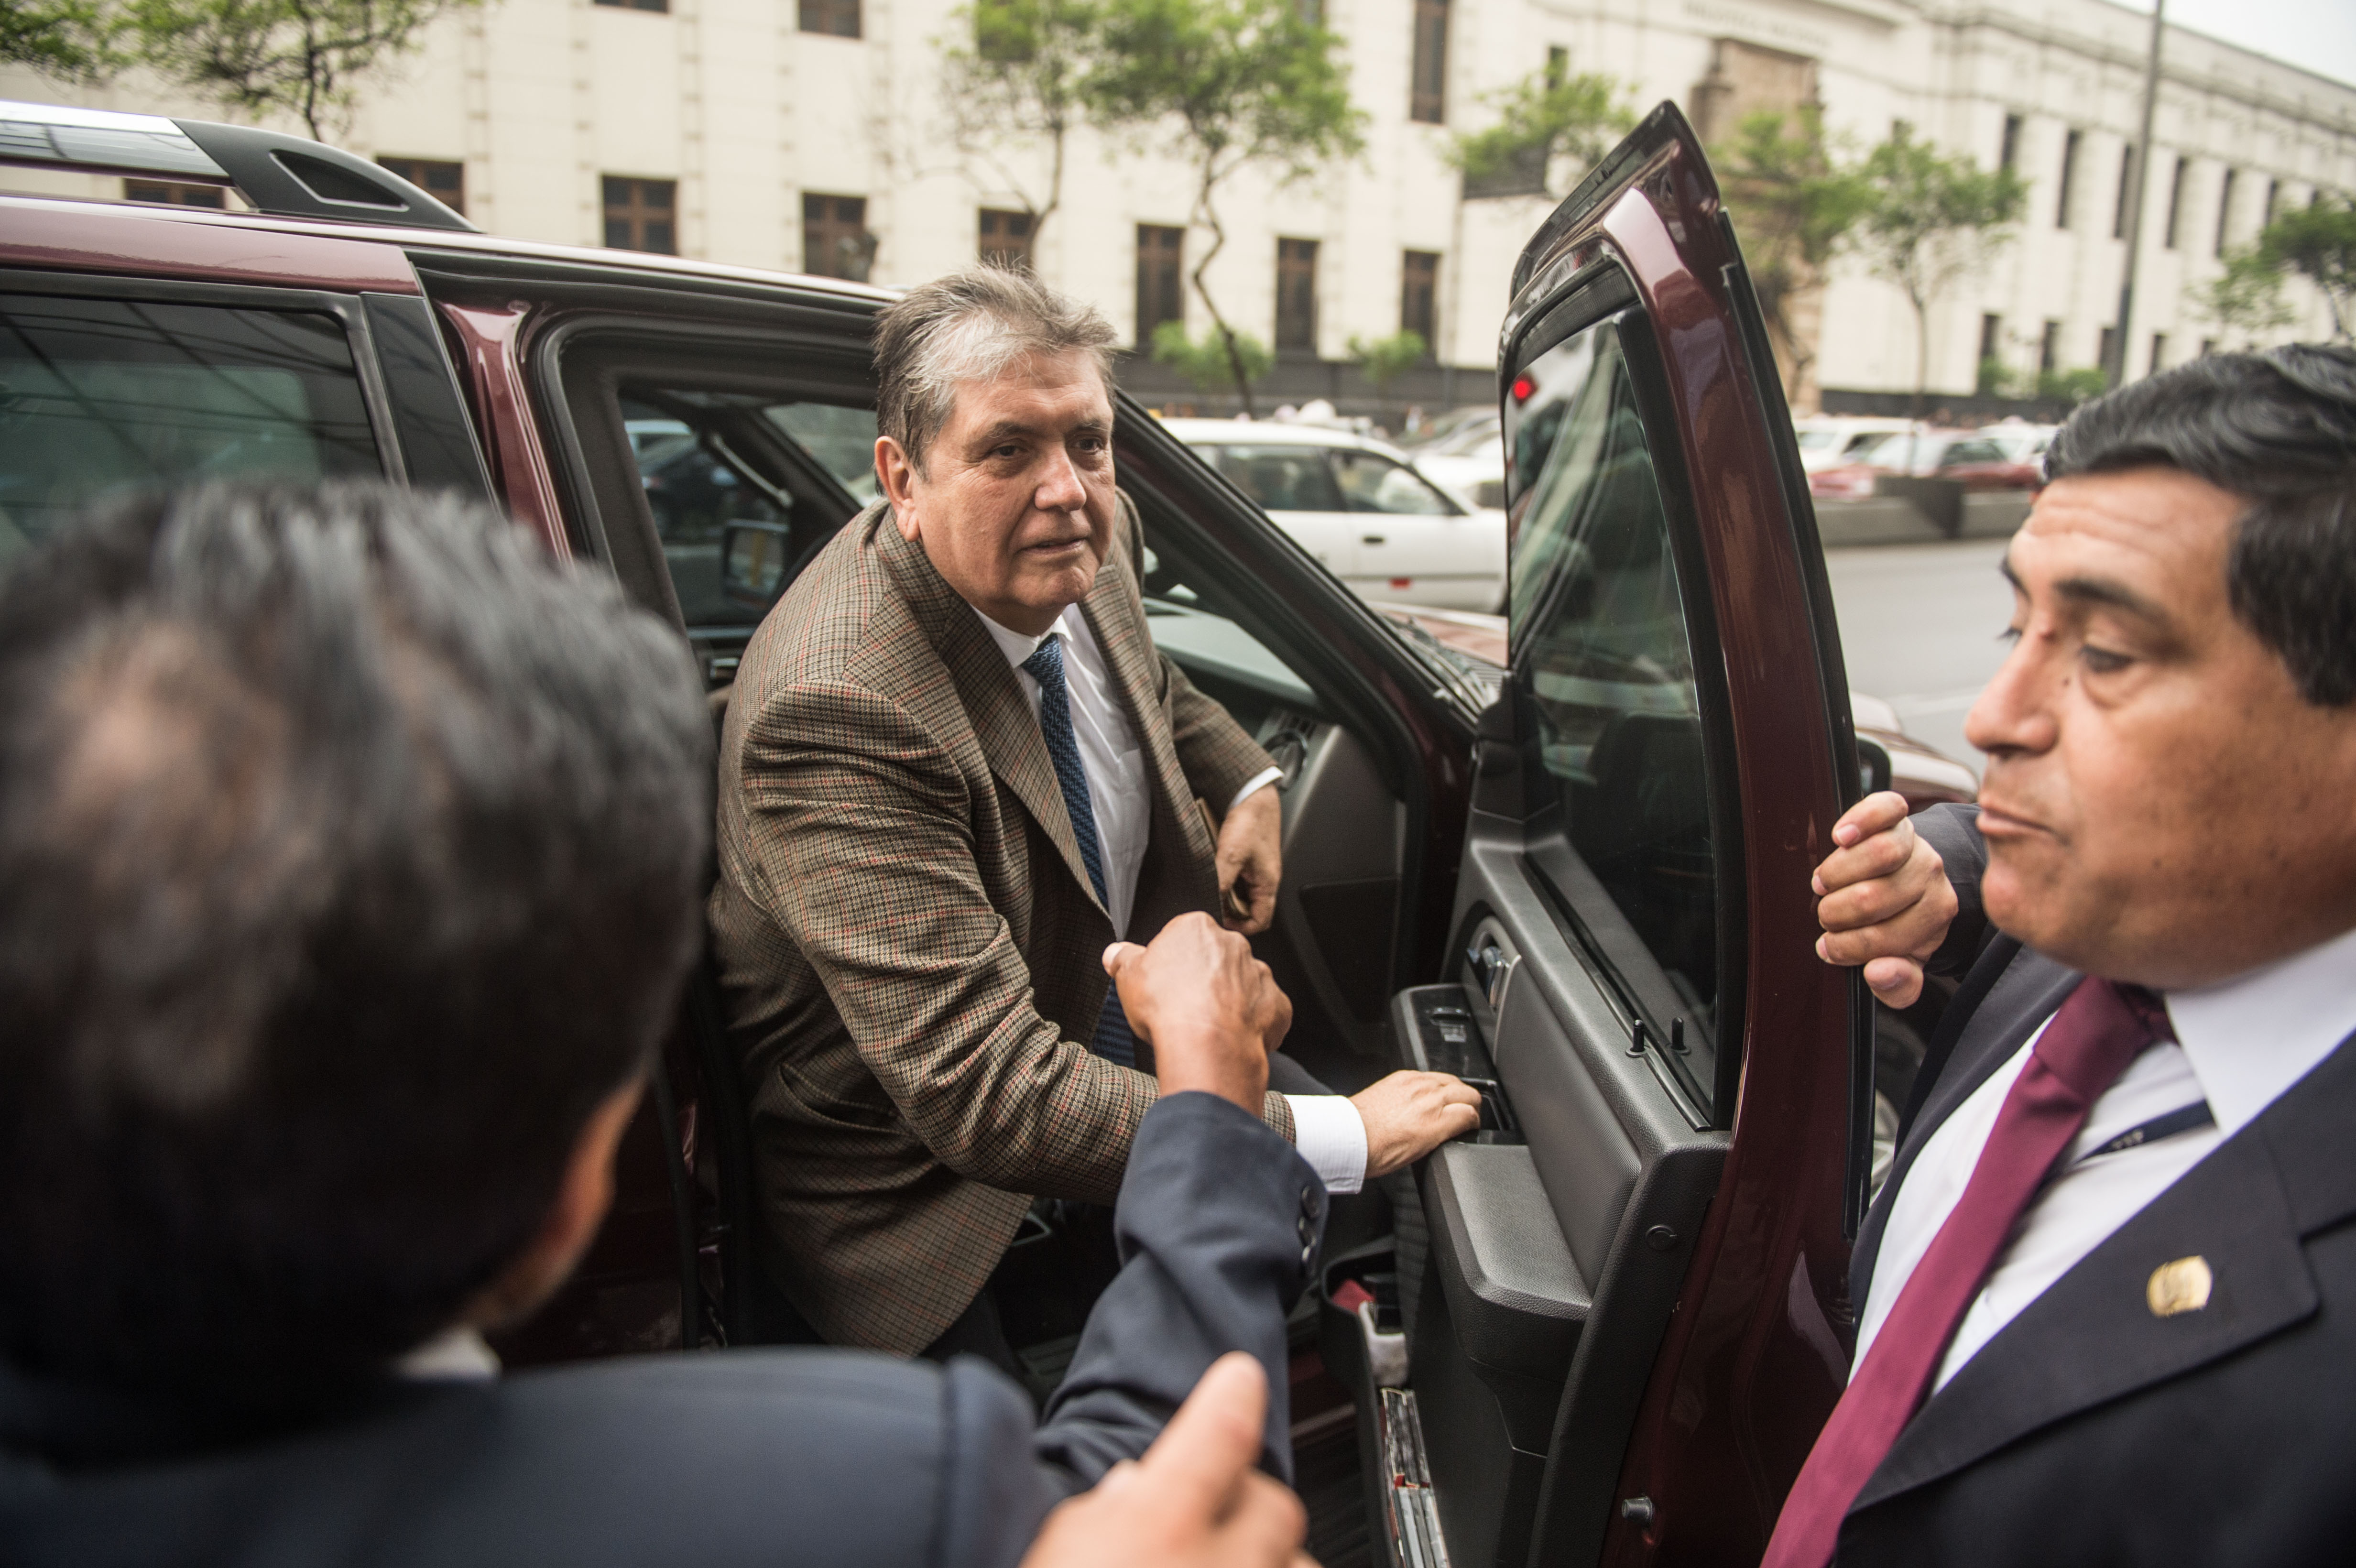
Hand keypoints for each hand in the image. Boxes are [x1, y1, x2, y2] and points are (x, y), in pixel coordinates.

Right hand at [1019, 1354, 1311, 1567]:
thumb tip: (1132, 1486)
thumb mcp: (1055, 1550)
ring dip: (1267, 1564)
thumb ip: (1099, 1515)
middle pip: (1274, 1505)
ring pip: (1296, 1565)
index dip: (1235, 1395)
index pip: (1222, 1431)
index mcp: (1155, 1528)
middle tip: (1210, 1523)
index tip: (1240, 1376)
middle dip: (1248, 1507)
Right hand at [1105, 913, 1291, 1111]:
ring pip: (1242, 984)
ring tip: (1207, 1026)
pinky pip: (1264, 1011)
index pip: (1184, 937)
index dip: (1172, 962)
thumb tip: (1115, 953)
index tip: (1164, 981)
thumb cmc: (1170, 1008)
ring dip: (1229, 1000)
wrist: (1207, 1046)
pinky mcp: (1277, 1005)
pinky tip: (1230, 1037)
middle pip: (1215, 958)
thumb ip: (1122, 958)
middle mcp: (1233, 945)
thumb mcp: (1129, 977)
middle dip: (1203, 979)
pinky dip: (1251, 1023)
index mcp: (1197, 929)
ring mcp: (1258, 974)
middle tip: (1184, 1006)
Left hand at [1215, 785, 1282, 935]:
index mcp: (1268, 883)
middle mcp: (1264, 879)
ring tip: (1211, 890)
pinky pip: (1236, 879)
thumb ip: (1221, 881)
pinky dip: (1224, 881)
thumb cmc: (1251, 821)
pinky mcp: (1247, 859)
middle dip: (1231, 912)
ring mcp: (1256, 870)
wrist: (1252, 795)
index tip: (1222, 922)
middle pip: (1250, 910)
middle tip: (1212, 906)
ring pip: (1241, 894)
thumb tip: (1210, 901)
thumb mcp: (1231, 855)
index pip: (1261, 921)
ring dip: (1226, 895)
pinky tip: (1213, 873)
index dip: (1242, 927)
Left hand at [1350, 1071, 1481, 1177]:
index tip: (1469, 1127)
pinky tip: (1429, 1093)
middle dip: (1471, 1105)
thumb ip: (1443, 1136)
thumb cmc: (1377, 1151)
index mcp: (1436, 1122)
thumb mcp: (1419, 1154)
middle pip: (1468, 1093)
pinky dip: (1435, 1083)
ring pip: (1451, 1079)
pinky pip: (1429, 1074)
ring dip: (1455, 1091)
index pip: (1472, 1114)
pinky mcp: (1402, 1076)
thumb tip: (1453, 1130)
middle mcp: (1429, 1098)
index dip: (1474, 1122)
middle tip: (1466, 1115)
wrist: (1348, 1137)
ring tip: (1450, 1103)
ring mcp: (1416, 1084)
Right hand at [1812, 790, 1959, 1008]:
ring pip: (1879, 854)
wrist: (1912, 877)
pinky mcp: (1897, 815)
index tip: (1831, 948)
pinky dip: (1860, 820)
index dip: (1849, 947)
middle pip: (1874, 896)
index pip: (1887, 937)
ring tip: (1824, 886)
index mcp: (1935, 915)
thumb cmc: (1901, 921)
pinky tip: (1842, 837)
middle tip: (1827, 916)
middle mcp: (1931, 875)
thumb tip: (1878, 973)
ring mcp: (1914, 842)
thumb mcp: (1905, 962)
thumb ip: (1899, 984)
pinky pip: (1885, 808)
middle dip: (1837, 914)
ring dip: (1837, 875)